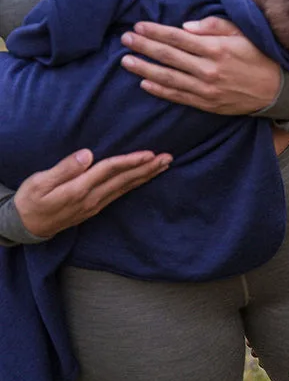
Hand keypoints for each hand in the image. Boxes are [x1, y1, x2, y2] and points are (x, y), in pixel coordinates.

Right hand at [14, 149, 171, 237]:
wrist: (28, 226)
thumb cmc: (30, 200)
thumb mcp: (40, 182)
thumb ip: (65, 168)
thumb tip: (87, 154)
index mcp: (79, 189)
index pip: (111, 171)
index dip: (131, 161)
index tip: (150, 153)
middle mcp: (93, 198)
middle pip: (125, 179)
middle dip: (148, 168)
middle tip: (169, 158)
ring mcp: (97, 204)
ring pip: (127, 187)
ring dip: (147, 175)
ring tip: (164, 165)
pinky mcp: (97, 207)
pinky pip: (122, 192)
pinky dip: (136, 183)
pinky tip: (145, 177)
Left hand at [120, 17, 281, 113]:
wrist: (277, 89)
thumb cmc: (259, 56)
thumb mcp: (241, 33)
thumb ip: (213, 26)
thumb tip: (185, 27)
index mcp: (216, 49)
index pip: (177, 38)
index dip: (155, 32)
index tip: (137, 27)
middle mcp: (209, 70)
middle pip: (168, 57)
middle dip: (144, 48)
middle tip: (124, 41)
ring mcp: (208, 90)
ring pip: (169, 79)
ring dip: (145, 70)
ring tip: (126, 63)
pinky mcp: (209, 104)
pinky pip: (180, 98)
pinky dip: (161, 91)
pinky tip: (146, 84)